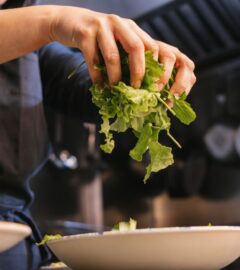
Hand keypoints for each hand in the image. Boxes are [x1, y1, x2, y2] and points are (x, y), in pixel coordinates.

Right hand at [49, 7, 195, 93]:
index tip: (154, 87)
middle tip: (135, 89)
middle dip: (138, 72)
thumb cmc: (97, 38)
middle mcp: (119, 23)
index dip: (155, 68)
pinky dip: (96, 76)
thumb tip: (139, 86)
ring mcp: (101, 26)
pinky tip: (99, 87)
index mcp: (131, 27)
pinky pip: (93, 59)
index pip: (151, 46)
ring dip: (115, 77)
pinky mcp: (84, 33)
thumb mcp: (116, 41)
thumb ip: (127, 56)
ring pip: (113, 56)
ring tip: (115, 90)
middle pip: (136, 48)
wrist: (69, 21)